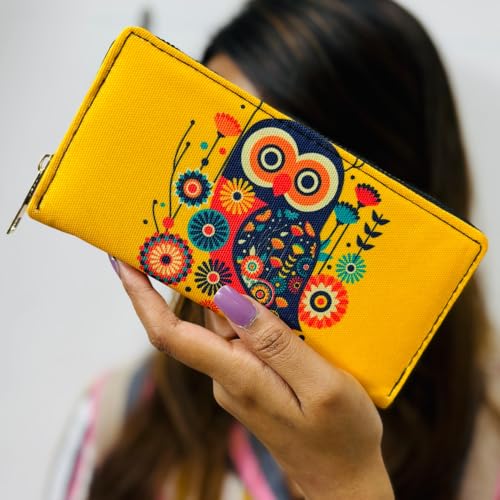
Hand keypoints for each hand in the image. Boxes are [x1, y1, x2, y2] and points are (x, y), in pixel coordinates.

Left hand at [113, 258, 393, 499]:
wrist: (342, 481)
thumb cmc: (339, 438)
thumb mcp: (320, 386)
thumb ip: (275, 343)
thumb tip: (228, 298)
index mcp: (237, 377)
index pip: (170, 334)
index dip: (141, 297)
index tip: (123, 261)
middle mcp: (228, 374)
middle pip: (196, 319)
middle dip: (186, 277)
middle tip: (189, 230)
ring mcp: (240, 376)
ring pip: (222, 321)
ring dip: (221, 287)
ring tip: (232, 244)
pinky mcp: (255, 377)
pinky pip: (243, 333)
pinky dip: (246, 305)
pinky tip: (267, 285)